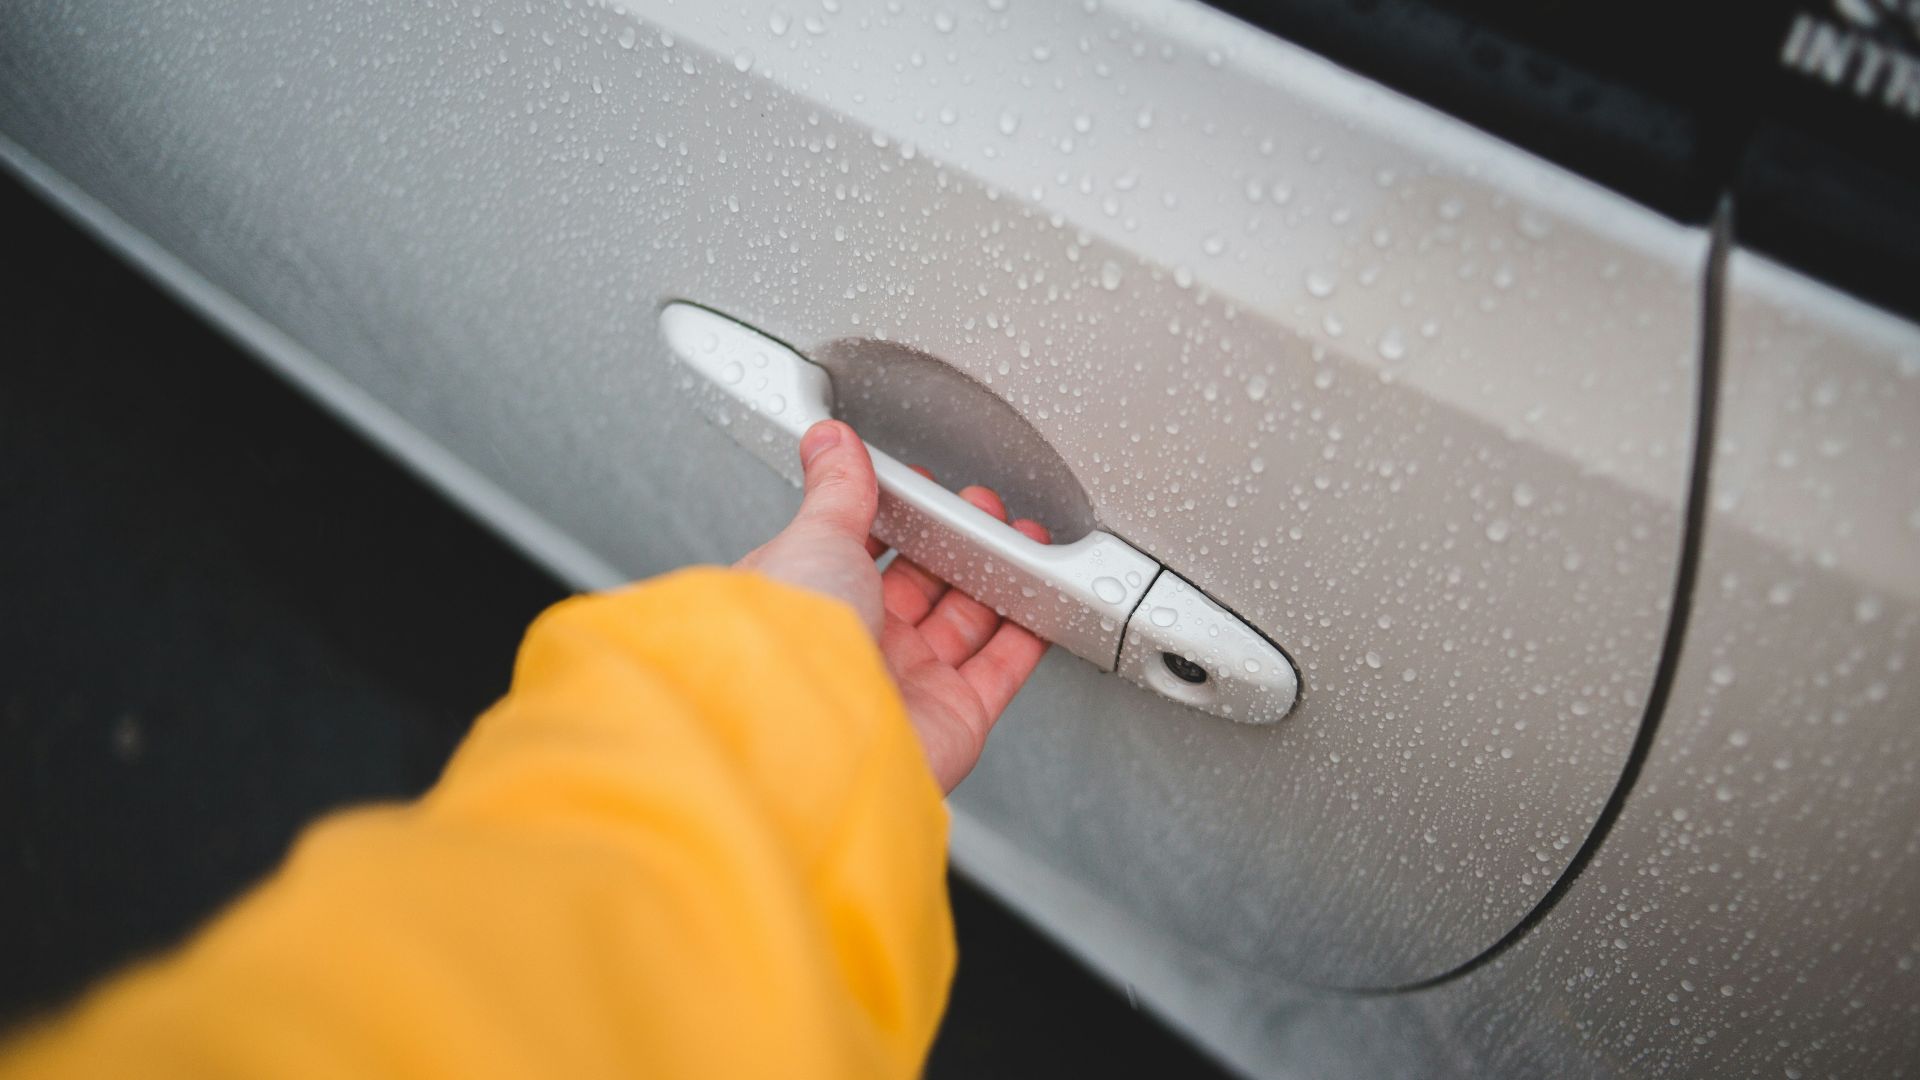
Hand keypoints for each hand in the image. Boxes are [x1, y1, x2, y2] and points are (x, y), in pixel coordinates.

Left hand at [736, 420, 1051, 791]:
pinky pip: (1002, 669)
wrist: (818, 733)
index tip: (930, 489)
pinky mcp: (953, 717)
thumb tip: (829, 441)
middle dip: (957, 543)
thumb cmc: (793, 639)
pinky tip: (1044, 599)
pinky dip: (1029, 634)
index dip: (899, 518)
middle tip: (987, 510)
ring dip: (997, 580)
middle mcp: (856, 643)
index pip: (860, 548)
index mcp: (811, 598)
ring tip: (1024, 539)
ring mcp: (906, 683)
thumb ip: (835, 489)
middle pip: (921, 585)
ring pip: (965, 622)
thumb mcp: (813, 536)